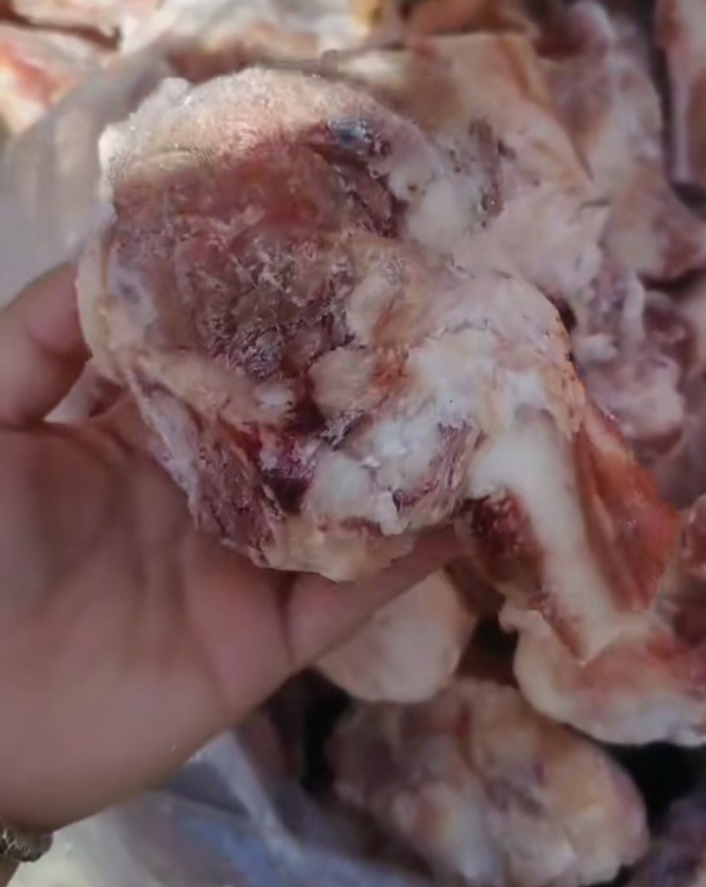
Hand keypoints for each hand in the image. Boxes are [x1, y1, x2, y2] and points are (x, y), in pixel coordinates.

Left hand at [0, 266, 447, 834]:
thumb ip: (35, 338)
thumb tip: (114, 245)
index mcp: (126, 435)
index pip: (215, 359)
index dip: (268, 308)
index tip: (337, 243)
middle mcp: (196, 491)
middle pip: (290, 423)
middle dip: (355, 371)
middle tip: (439, 304)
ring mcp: (238, 568)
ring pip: (336, 500)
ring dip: (399, 455)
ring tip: (479, 387)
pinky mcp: (266, 643)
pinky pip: (350, 594)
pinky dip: (407, 555)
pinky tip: (471, 505)